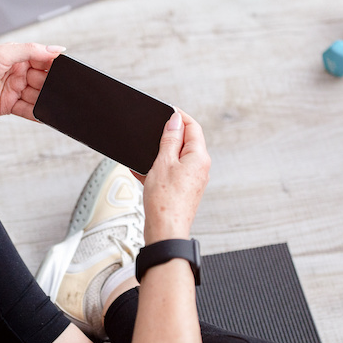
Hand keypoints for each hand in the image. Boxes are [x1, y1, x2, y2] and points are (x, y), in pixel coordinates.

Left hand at [0, 43, 63, 118]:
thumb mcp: (5, 52)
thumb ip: (33, 51)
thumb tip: (57, 49)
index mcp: (19, 57)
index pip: (44, 60)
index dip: (55, 66)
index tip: (68, 70)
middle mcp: (18, 73)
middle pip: (43, 80)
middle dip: (52, 85)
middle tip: (62, 89)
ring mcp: (14, 90)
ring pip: (37, 96)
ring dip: (46, 100)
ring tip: (56, 102)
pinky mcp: (8, 106)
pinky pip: (28, 110)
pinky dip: (38, 113)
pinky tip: (47, 114)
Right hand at [141, 110, 210, 242]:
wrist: (165, 231)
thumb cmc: (165, 201)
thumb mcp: (163, 162)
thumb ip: (169, 139)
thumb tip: (175, 121)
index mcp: (199, 157)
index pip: (193, 127)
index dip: (179, 117)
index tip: (166, 112)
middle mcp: (199, 168)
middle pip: (185, 142)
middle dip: (167, 136)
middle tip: (153, 134)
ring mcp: (192, 180)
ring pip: (175, 158)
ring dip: (160, 154)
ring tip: (145, 158)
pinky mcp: (183, 190)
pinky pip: (170, 172)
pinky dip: (157, 169)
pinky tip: (142, 172)